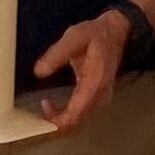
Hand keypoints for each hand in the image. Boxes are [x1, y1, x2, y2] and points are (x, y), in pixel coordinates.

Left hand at [32, 8, 129, 131]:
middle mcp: (100, 95)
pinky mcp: (99, 97)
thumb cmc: (96, 34)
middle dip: (56, 121)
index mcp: (94, 83)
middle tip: (38, 110)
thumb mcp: (74, 37)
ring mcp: (102, 98)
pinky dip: (68, 115)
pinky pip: (83, 114)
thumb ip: (56, 54)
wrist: (116, 32)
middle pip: (76, 123)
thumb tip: (39, 72)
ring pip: (80, 121)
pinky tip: (56, 107)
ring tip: (45, 108)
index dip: (56, 119)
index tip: (42, 109)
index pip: (75, 115)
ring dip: (61, 119)